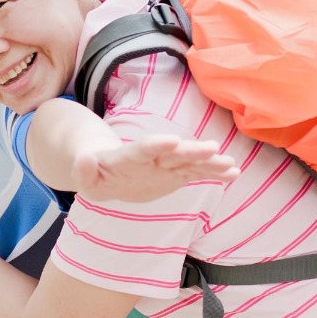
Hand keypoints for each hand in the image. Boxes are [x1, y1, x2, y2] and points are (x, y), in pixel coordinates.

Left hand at [72, 134, 239, 202]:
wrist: (109, 171)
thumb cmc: (95, 174)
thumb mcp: (85, 177)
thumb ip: (84, 170)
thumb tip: (83, 161)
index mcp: (128, 157)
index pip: (142, 149)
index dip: (156, 145)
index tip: (173, 141)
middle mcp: (152, 157)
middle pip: (173, 153)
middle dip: (191, 151)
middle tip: (213, 148)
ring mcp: (166, 165)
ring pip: (189, 161)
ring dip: (209, 162)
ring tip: (230, 164)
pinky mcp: (176, 174)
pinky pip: (197, 173)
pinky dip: (214, 173)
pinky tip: (233, 173)